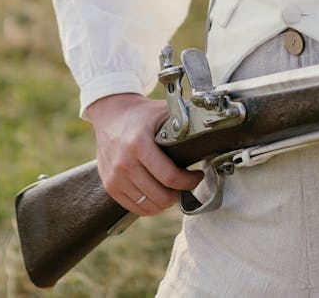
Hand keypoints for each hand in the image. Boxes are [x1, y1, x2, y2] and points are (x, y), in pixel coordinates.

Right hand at [84, 93, 202, 214]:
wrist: (111, 113)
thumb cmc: (142, 114)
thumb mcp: (162, 111)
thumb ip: (183, 122)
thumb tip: (208, 132)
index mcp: (138, 144)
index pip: (169, 177)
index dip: (189, 182)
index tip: (198, 176)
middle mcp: (124, 163)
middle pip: (160, 195)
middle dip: (179, 194)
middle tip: (187, 185)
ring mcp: (115, 177)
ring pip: (148, 206)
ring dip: (166, 202)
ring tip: (174, 191)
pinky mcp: (110, 185)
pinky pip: (135, 208)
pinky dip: (150, 207)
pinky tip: (159, 196)